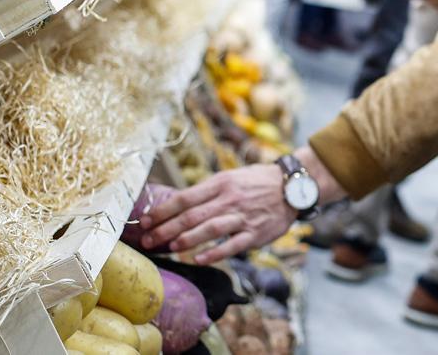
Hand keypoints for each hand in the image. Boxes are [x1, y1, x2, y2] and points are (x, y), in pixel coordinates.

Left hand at [138, 147, 344, 264]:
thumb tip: (178, 206)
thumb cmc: (256, 182)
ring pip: (209, 229)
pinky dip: (214, 253)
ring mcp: (243, 217)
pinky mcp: (255, 234)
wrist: (292, 187)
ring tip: (170, 247)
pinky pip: (232, 245)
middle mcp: (229, 199)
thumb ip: (207, 191)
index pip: (184, 198)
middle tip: (148, 240)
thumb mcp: (231, 177)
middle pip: (192, 215)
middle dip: (166, 228)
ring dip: (187, 239)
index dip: (162, 210)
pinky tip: (199, 259)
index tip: (145, 221)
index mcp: (220, 183)